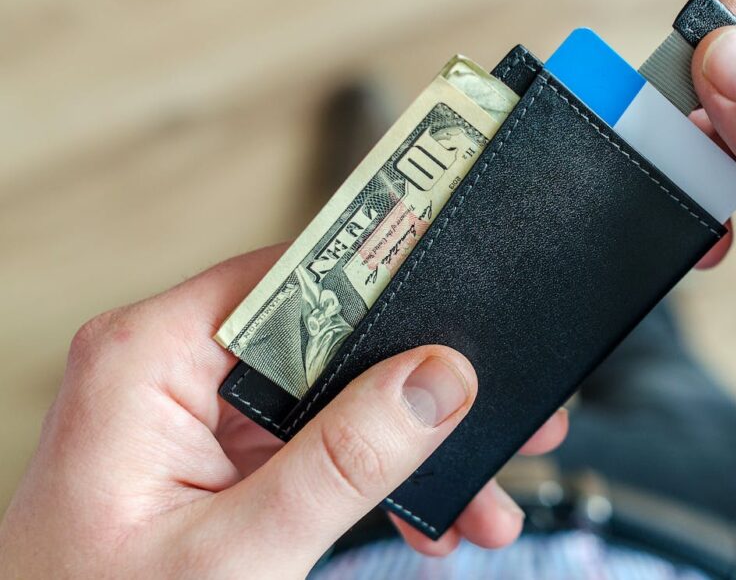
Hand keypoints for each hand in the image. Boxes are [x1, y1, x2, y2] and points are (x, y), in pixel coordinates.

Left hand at [0, 246, 567, 576]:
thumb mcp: (239, 551)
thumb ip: (343, 461)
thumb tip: (435, 380)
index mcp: (148, 359)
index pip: (293, 278)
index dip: (385, 281)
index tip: (461, 291)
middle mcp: (171, 370)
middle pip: (327, 340)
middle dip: (417, 389)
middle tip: (494, 411)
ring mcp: (195, 415)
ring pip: (332, 398)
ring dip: (407, 446)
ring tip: (476, 494)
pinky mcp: (217, 457)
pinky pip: (313, 443)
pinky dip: (371, 478)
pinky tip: (424, 515)